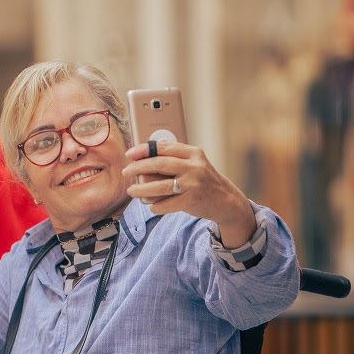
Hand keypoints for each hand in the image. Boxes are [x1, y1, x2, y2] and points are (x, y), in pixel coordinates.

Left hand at [122, 140, 256, 247]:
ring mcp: (193, 184)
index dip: (143, 150)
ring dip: (142, 190)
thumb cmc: (203, 180)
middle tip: (126, 172)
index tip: (130, 154)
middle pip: (159, 164)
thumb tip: (145, 151)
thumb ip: (174, 156)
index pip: (163, 147)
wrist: (226, 201)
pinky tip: (152, 205)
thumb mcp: (194, 163)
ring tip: (132, 191)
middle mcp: (194, 166)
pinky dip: (155, 206)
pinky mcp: (192, 200)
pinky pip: (166, 204)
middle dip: (138, 168)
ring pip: (159, 186)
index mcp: (193, 153)